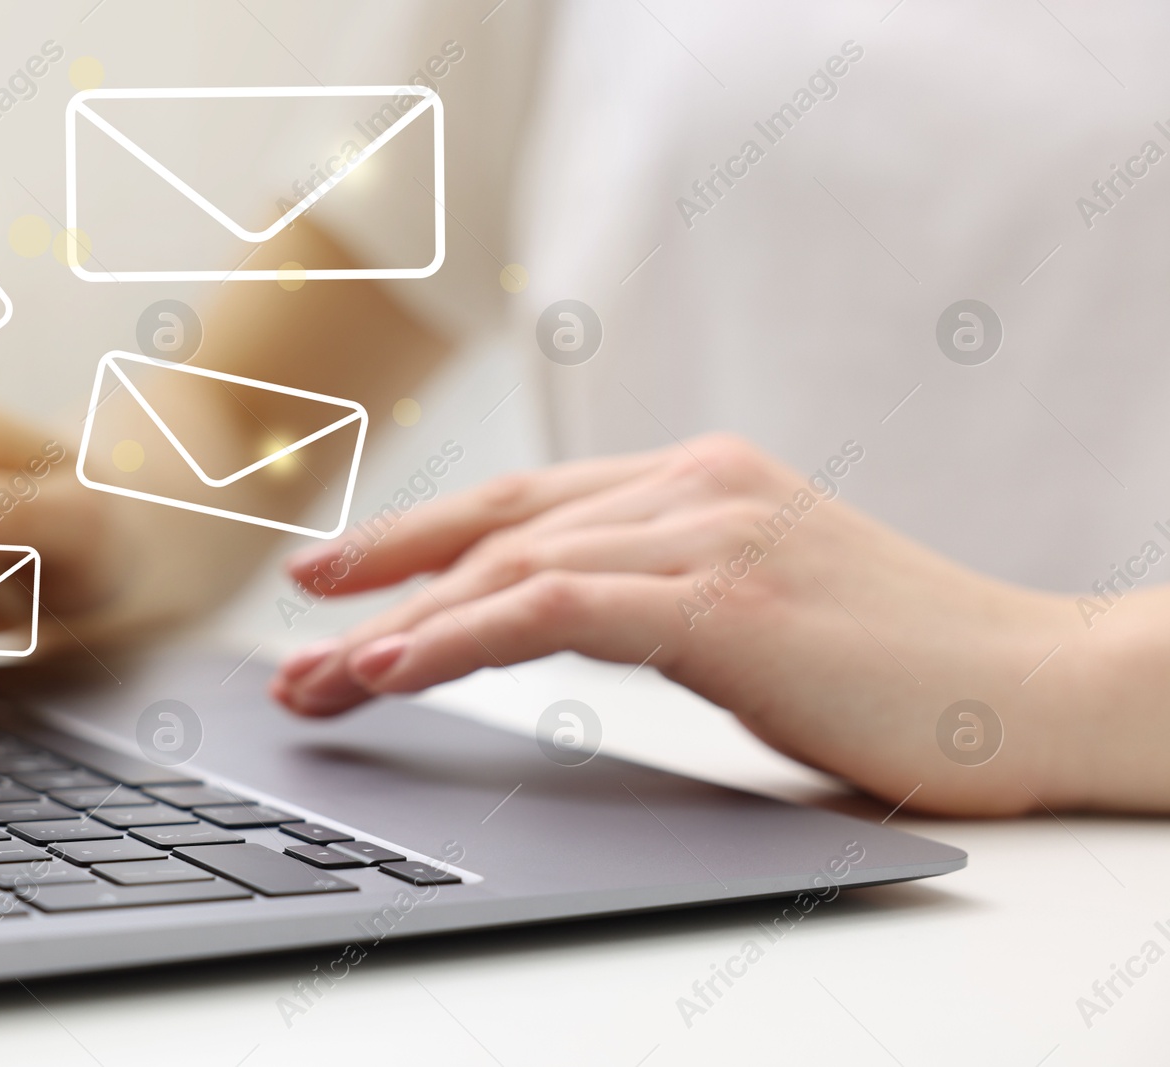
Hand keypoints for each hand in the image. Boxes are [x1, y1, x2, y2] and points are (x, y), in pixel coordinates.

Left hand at [269, 435, 1125, 814]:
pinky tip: (394, 665)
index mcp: (699, 483)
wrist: (1037, 686)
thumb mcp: (757, 608)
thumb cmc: (901, 667)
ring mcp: (710, 533)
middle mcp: (694, 486)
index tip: (343, 579)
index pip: (525, 503)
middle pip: (497, 523)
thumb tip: (557, 623)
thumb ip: (660, 595)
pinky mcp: (726, 600)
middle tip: (300, 642)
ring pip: (511, 564)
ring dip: (402, 626)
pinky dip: (461, 635)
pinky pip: (555, 609)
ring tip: (324, 678)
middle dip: (385, 582)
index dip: (419, 538)